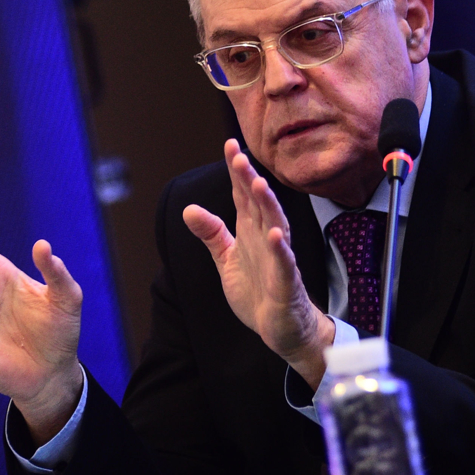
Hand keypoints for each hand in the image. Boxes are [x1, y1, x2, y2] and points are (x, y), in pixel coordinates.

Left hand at [183, 140, 334, 386]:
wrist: (282, 330)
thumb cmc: (259, 292)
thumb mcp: (227, 260)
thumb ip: (211, 234)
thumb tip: (188, 209)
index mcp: (251, 232)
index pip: (243, 195)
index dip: (236, 171)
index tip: (230, 144)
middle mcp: (266, 239)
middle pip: (258, 204)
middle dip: (249, 180)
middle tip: (239, 156)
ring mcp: (279, 260)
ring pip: (275, 226)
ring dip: (268, 206)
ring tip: (259, 184)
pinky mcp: (286, 284)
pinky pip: (285, 265)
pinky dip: (281, 250)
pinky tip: (276, 236)